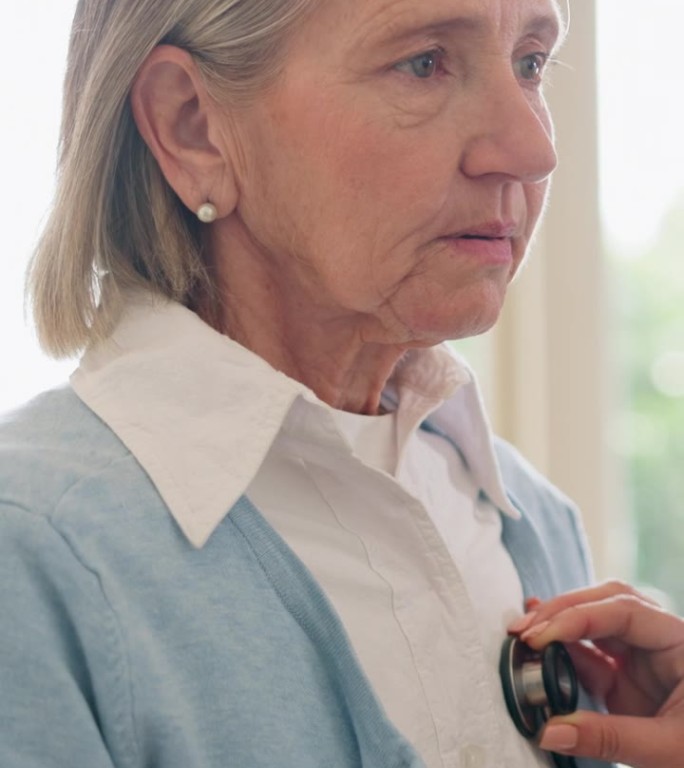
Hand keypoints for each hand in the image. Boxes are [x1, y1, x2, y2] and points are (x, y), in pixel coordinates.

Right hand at [507, 581, 683, 767]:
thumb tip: (549, 731)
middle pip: (605, 603)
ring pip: (594, 623)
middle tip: (525, 629)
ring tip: (524, 633)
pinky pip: (590, 654)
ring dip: (558, 625)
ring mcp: (643, 659)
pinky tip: (538, 644)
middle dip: (562, 611)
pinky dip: (562, 650)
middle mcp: (660, 640)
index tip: (540, 636)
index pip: (623, 611)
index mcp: (681, 642)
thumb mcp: (672, 750)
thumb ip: (610, 737)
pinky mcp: (627, 680)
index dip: (578, 618)